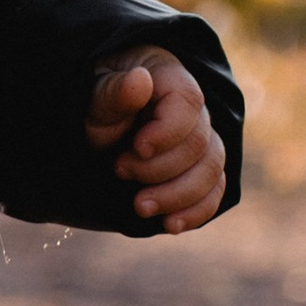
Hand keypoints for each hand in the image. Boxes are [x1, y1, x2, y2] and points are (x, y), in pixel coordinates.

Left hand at [85, 50, 224, 233]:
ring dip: (177, 195)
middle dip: (159, 168)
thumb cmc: (93, 104)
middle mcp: (193, 112)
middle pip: (200, 144)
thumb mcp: (94, 97)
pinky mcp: (198, 171)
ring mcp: (200, 142)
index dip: (168, 132)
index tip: (137, 148)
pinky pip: (214, 192)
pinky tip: (169, 224)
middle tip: (119, 170)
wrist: (91, 130)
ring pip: (212, 171)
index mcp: (170, 81)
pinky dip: (196, 212)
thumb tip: (140, 81)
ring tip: (140, 206)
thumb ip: (114, 92)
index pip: (189, 103)